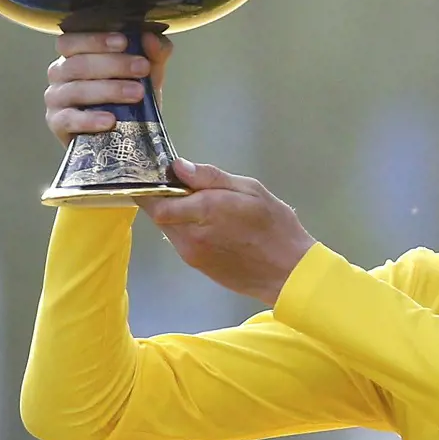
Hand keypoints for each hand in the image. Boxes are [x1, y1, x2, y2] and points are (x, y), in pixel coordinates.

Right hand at [44, 32, 172, 146]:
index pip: (73, 40)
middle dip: (114, 64)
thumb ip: (154, 54)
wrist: (126, 136)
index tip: (124, 42)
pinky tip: (110, 120)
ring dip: (110, 90)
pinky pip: (69, 119)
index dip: (96, 39)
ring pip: (76, 89)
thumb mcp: (148, 74)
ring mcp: (56, 99)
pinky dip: (90, 119)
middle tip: (142, 68)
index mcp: (75, 54)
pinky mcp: (58, 124)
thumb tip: (151, 37)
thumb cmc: (131, 98)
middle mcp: (60, 73)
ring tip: (137, 93)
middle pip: (78, 63)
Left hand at [139, 159, 316, 305]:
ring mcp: (190, 252)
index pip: (154, 199)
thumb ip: (211, 177)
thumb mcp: (251, 190)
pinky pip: (180, 240)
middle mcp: (190, 234)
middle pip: (157, 212)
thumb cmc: (276, 226)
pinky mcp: (196, 264)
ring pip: (167, 226)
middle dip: (164, 197)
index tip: (159, 173)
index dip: (150, 184)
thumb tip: (178, 167)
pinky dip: (186, 228)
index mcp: (203, 210)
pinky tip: (210, 224)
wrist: (288, 272)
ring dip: (175, 213)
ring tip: (202, 204)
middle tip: (183, 185)